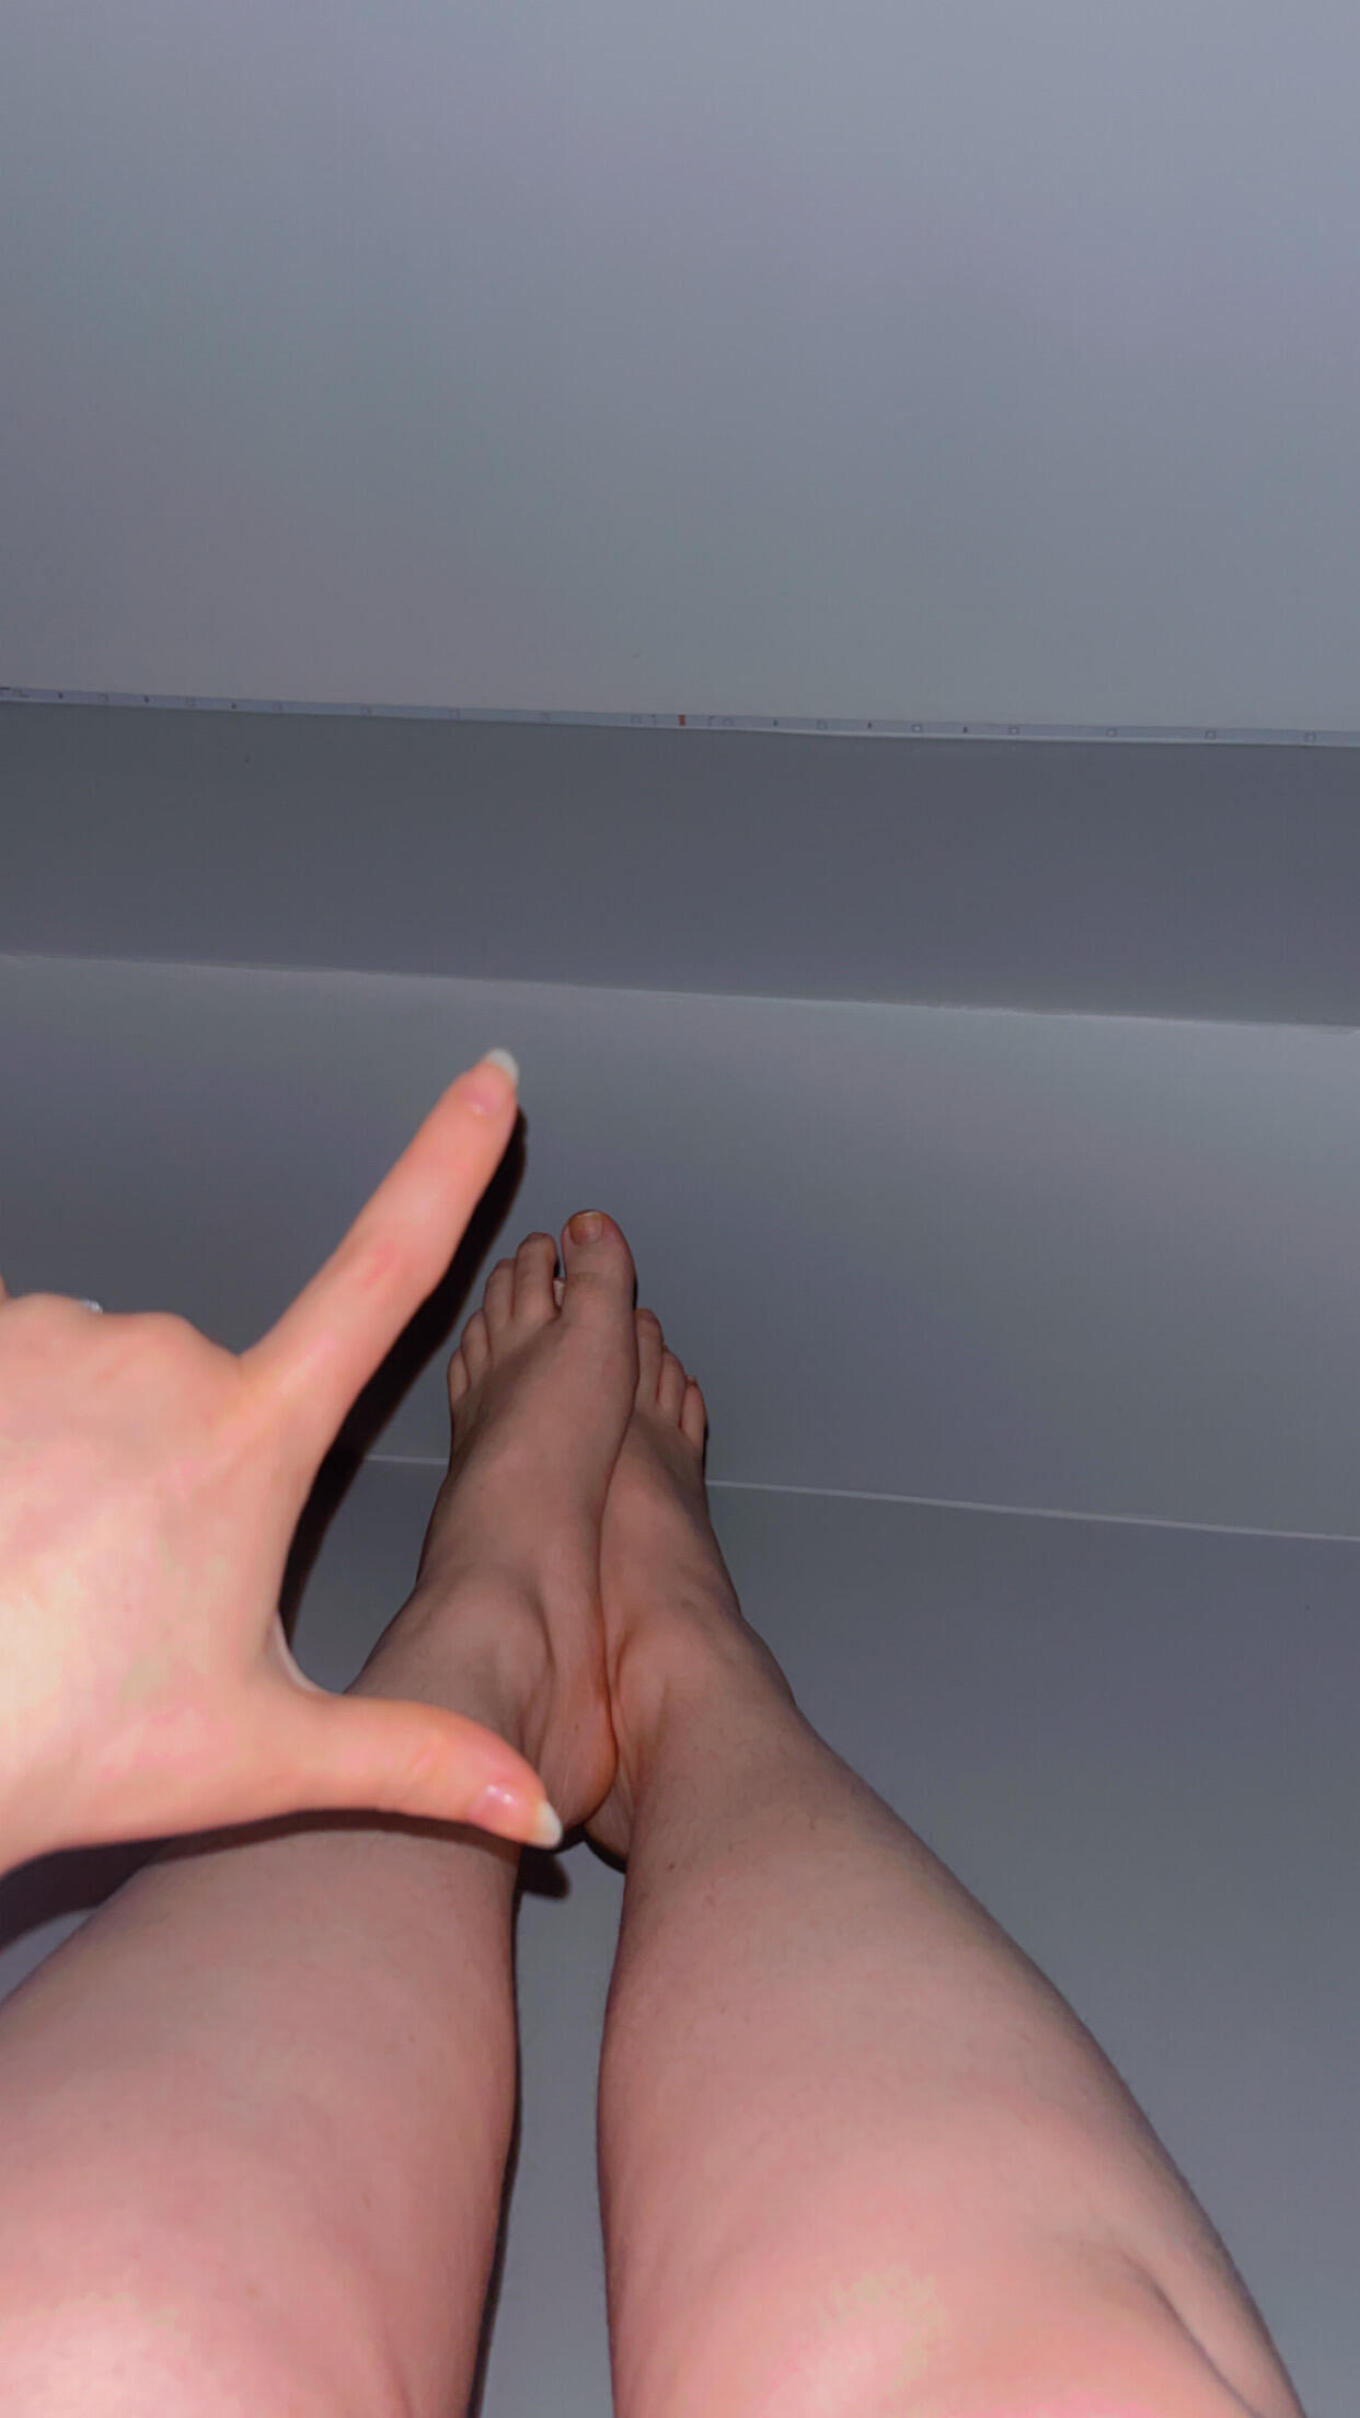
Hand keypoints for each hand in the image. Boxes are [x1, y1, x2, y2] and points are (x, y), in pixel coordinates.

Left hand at [0, 1054, 561, 1871]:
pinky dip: (21, 1424)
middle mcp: (162, 1358)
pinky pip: (25, 1358)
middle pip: (211, 1378)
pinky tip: (6, 1517)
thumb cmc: (63, 1738)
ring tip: (51, 1566)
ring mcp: (55, 1338)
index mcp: (254, 1438)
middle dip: (184, 1460)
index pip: (386, 1267)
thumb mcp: (258, 1752)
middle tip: (132, 1586)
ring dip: (91, 1443)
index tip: (489, 1077)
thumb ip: (416, 1759)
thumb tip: (532, 1810)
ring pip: (106, 1369)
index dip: (448, 1162)